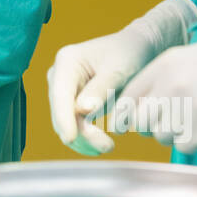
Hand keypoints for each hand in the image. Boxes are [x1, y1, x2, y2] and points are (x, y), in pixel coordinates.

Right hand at [48, 0, 196, 155]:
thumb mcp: (119, 69)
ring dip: (83, 139)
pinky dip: (86, 138)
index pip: (60, 95)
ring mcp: (64, 90)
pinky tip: (102, 145)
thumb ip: (101, 88)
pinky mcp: (73, 103)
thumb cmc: (129, 53)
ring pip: (66, 123)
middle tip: (108, 146)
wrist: (137, 49)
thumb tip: (82, 110)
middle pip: (61, 112)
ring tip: (108, 146)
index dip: (63, 118)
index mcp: (67, 61)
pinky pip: (75, 125)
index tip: (70, 139)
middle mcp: (59, 76)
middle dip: (80, 133)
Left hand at [116, 11, 196, 152]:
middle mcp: (171, 86)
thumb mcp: (186, 58)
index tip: (129, 123)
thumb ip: (158, 80)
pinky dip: (195, 141)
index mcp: (163, 65)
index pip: (126, 99)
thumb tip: (133, 111)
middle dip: (150, 127)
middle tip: (170, 121)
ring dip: (175, 134)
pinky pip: (186, 146)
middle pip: (141, 123)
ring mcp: (189, 108)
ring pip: (163, 137)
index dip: (126, 115)